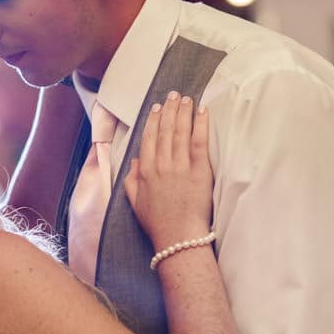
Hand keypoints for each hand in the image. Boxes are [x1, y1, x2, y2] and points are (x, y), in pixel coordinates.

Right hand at [124, 91, 212, 251]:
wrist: (178, 238)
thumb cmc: (157, 224)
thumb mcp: (135, 202)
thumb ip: (132, 179)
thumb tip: (135, 161)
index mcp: (145, 171)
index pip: (149, 138)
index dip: (153, 120)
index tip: (156, 107)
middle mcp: (162, 165)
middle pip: (164, 130)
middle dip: (169, 109)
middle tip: (173, 94)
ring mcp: (180, 167)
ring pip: (180, 132)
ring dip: (183, 112)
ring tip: (186, 98)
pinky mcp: (199, 172)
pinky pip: (199, 143)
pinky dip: (200, 125)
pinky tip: (201, 111)